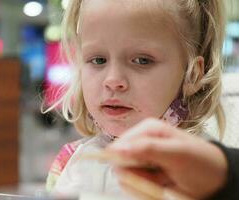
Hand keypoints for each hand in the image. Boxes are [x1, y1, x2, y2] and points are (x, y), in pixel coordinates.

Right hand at [106, 118, 227, 198]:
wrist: (216, 181)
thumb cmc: (202, 162)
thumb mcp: (177, 153)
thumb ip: (148, 148)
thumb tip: (118, 149)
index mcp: (147, 130)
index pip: (117, 146)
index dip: (125, 161)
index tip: (142, 169)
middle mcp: (141, 143)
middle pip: (119, 164)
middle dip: (137, 175)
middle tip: (159, 176)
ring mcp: (142, 161)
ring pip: (126, 178)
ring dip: (144, 184)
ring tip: (164, 180)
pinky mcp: (144, 175)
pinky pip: (133, 187)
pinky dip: (146, 190)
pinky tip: (162, 185)